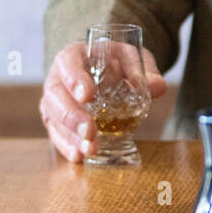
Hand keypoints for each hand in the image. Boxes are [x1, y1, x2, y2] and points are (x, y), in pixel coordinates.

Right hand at [40, 41, 166, 162]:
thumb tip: (157, 87)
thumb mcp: (130, 58)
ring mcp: (54, 101)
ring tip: (90, 149)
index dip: (75, 80)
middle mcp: (58, 78)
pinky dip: (66, 146)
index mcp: (74, 56)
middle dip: (72, 116)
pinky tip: (79, 156)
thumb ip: (142, 70)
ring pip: (54, 118)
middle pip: (56, 96)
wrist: (103, 68)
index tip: (87, 95)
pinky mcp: (56, 121)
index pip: (68, 64)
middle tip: (90, 131)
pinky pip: (56, 134)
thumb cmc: (113, 61)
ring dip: (71, 136)